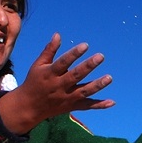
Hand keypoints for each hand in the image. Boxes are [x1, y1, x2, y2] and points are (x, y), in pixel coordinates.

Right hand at [0, 33, 114, 133]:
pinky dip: (99, 105)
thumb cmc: (34, 81)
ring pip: (84, 92)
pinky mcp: (72, 106)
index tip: (85, 45)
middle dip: (88, 66)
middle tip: (101, 56)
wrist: (29, 107)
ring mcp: (66, 97)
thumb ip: (49, 50)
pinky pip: (87, 106)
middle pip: (75, 76)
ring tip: (109, 78)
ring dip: (97, 85)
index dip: (74, 54)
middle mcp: (59, 86)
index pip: (63, 62)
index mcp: (49, 74)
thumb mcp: (38, 65)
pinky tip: (112, 102)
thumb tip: (58, 34)